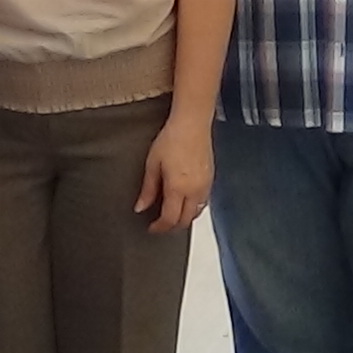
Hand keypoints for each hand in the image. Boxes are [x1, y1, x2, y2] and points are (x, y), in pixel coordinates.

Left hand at [135, 114, 212, 234]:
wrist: (192, 124)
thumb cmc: (172, 139)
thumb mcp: (152, 164)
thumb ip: (148, 189)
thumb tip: (140, 207)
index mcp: (178, 188)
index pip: (170, 219)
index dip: (160, 228)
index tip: (152, 228)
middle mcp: (194, 191)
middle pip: (185, 220)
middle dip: (172, 227)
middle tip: (160, 225)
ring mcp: (205, 186)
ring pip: (197, 213)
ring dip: (184, 218)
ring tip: (171, 214)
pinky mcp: (211, 179)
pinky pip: (203, 202)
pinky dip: (193, 207)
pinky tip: (184, 201)